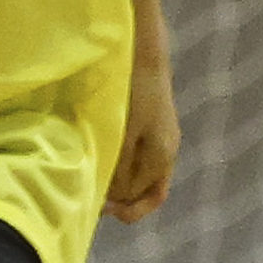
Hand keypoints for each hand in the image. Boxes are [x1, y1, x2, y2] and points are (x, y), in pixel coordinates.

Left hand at [106, 53, 180, 223]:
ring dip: (123, 185)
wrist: (144, 54)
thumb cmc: (132, 93)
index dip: (122, 207)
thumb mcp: (123, 134)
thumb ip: (121, 168)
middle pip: (148, 192)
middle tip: (95, 200)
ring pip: (145, 177)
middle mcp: (167, 154)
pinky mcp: (155, 128)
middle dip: (124, 200)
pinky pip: (142, 161)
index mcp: (162, 158)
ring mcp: (164, 140)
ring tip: (98, 182)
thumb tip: (115, 196)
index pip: (144, 197)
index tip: (97, 206)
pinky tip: (108, 161)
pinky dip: (126, 168)